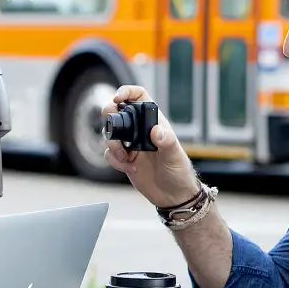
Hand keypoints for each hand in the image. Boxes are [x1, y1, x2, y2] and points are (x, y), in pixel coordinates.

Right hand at [102, 85, 198, 207]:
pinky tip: (129, 169)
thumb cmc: (179, 172)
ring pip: (110, 134)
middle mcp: (141, 130)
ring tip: (126, 158)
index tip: (117, 98)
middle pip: (118, 111)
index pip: (139, 96)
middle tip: (110, 125)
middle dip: (110, 116)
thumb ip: (166, 141)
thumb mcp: (175, 155)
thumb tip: (155, 130)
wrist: (173, 195)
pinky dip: (115, 160)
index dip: (127, 92)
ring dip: (113, 145)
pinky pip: (109, 154)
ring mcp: (131, 144)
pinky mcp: (124, 159)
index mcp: (154, 122)